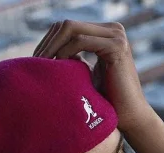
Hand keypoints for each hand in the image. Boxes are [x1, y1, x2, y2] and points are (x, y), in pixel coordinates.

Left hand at [33, 20, 155, 132]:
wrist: (128, 116)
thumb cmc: (104, 100)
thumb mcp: (84, 73)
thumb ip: (72, 57)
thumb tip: (49, 51)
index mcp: (104, 33)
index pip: (66, 27)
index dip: (47, 42)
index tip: (35, 62)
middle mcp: (112, 29)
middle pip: (66, 25)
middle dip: (47, 43)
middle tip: (35, 64)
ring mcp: (116, 35)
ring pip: (71, 28)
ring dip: (52, 47)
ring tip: (43, 66)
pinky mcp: (117, 46)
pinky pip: (81, 40)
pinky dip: (65, 51)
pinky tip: (58, 67)